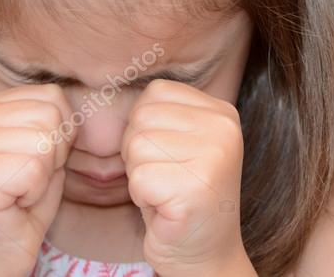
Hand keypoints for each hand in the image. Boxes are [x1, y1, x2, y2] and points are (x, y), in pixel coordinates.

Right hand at [0, 84, 74, 276]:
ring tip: (20, 189)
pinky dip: (35, 192)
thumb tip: (80, 100)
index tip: (35, 161)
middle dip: (55, 154)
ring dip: (45, 174)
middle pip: (51, 116)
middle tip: (28, 179)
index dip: (61, 135)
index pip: (53, 96)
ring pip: (45, 142)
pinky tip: (14, 202)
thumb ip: (55, 119)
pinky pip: (35, 169)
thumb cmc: (24, 200)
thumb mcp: (45, 148)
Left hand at [121, 79, 252, 276]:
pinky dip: (142, 199)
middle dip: (139, 154)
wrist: (206, 255)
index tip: (168, 158)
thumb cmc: (181, 197)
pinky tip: (166, 209)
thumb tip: (109, 78)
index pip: (154, 94)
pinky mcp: (196, 189)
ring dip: (140, 177)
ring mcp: (214, 157)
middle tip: (165, 180)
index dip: (145, 129)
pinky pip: (139, 179)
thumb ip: (162, 114)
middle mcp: (224, 128)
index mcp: (222, 111)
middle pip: (142, 119)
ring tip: (166, 193)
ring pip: (137, 147)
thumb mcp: (180, 143)